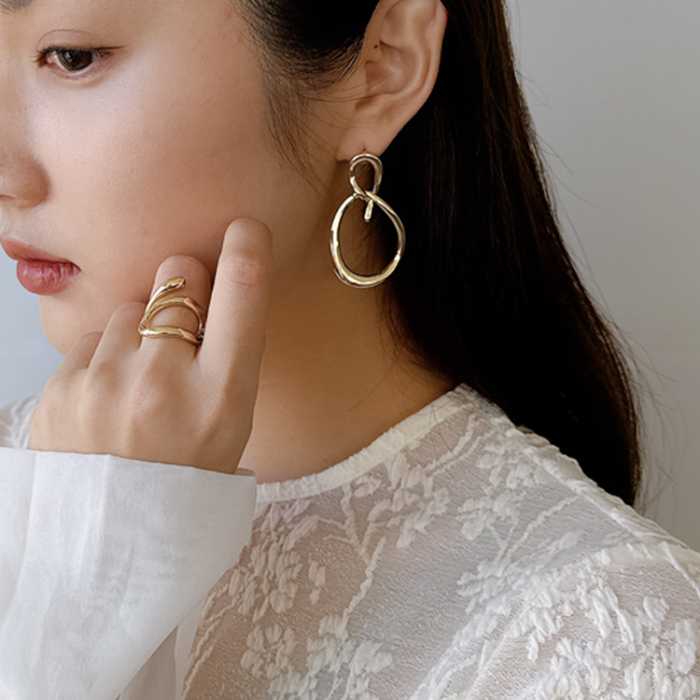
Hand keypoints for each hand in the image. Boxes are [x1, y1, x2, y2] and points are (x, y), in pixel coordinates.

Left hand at [28, 218, 273, 474]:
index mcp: (221, 398)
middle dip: (183, 285)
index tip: (244, 229)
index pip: (243, 298)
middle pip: (177, 278)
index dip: (247, 252)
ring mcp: (105, 384)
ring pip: (127, 308)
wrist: (114, 543)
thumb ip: (228, 360)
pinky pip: (88, 341)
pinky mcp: (58, 389)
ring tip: (136, 385)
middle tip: (182, 322)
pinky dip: (101, 359)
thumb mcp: (232, 429)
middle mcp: (164, 382)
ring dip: (136, 331)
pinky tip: (106, 401)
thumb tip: (212, 293)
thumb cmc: (187, 480)